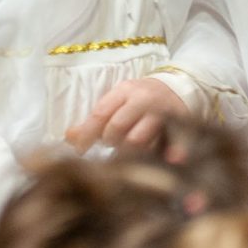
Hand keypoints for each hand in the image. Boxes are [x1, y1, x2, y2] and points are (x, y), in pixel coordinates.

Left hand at [64, 77, 189, 152]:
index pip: (100, 113)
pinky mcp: (178, 124)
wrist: (178, 87)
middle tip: (110, 145)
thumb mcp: (118, 102)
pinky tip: (168, 159)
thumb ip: (96, 120)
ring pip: (139, 139)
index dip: (87, 134)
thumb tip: (69, 137)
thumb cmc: (140, 100)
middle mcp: (143, 99)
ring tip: (129, 151)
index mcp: (124, 91)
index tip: (80, 150)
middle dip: (110, 141)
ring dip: (129, 151)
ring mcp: (161, 112)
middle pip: (118, 127)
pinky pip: (169, 143)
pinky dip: (169, 152)